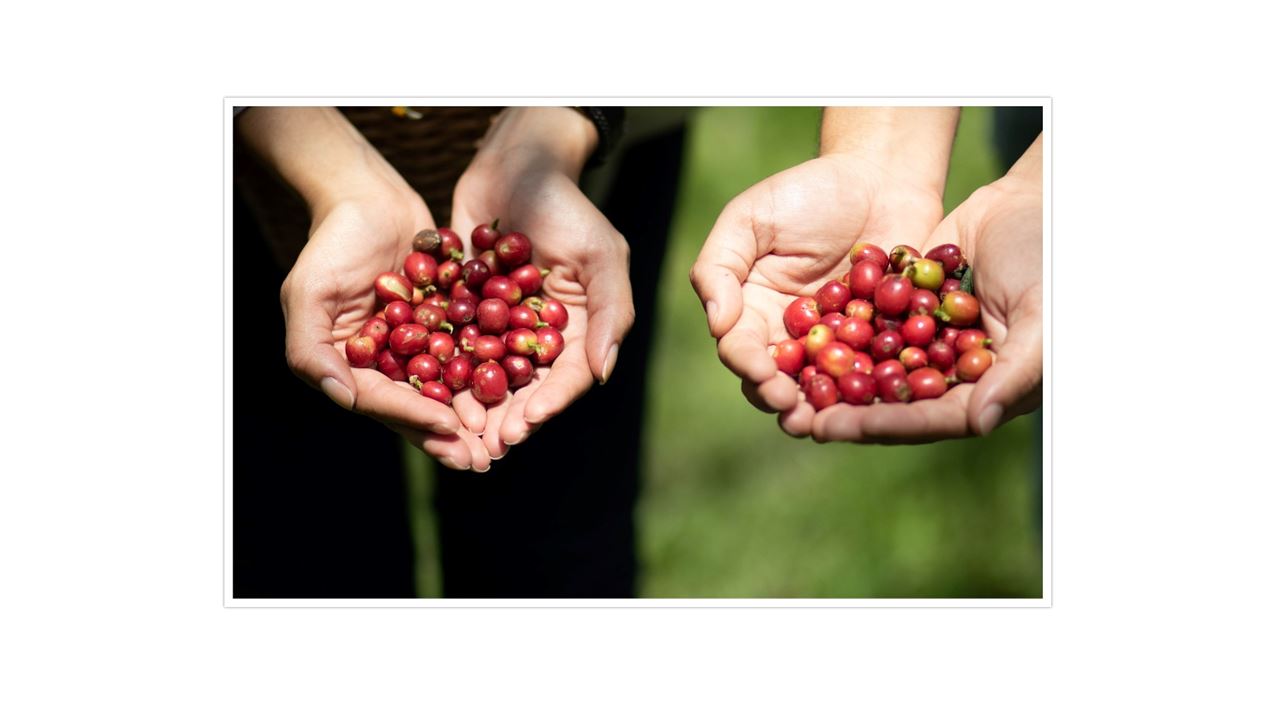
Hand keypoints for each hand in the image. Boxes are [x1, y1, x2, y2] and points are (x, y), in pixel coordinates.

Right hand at [239, 107, 491, 469]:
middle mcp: (385, 363)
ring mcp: (418, 344)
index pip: (382, 402)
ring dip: (476, 412)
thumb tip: (344, 400)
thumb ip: (312, 350)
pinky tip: (520, 385)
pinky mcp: (446, 323)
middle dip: (451, 435)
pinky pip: (471, 350)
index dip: (414, 418)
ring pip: (450, 386)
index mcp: (349, 367)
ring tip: (505, 437)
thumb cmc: (330, 242)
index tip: (449, 428)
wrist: (368, 195)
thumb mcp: (308, 294)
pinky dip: (492, 368)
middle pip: (419, 406)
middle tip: (483, 460)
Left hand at [449, 108, 633, 460]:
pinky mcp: (466, 308)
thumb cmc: (568, 206)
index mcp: (580, 328)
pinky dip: (442, 370)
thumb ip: (610, 315)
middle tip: (485, 447)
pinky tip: (424, 392)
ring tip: (454, 433)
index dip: (547, 406)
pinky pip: (454, 345)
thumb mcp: (601, 256)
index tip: (522, 428)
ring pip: (488, 374)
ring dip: (473, 406)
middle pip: (526, 387)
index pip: (567, 378)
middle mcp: (541, 333)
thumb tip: (603, 374)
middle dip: (507, 418)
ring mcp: (502, 323)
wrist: (515, 163)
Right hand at [689, 152, 944, 435]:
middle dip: (781, 399)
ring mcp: (835, 346)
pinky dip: (870, 392)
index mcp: (751, 311)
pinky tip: (875, 403)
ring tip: (825, 423)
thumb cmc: (807, 192)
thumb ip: (720, 266)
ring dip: (820, 409)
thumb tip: (717, 324)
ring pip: (821, 389)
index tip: (763, 375)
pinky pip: (871, 375)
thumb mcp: (750, 218)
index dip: (749, 366)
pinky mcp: (879, 347)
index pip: (740, 348)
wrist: (880, 177)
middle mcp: (789, 337)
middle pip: (776, 381)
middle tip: (794, 410)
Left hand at [813, 137, 1043, 441]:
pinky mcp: (912, 312)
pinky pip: (873, 329)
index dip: (885, 425)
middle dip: (848, 412)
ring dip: (837, 379)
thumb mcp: (1042, 317)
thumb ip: (1014, 374)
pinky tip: (803, 338)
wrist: (1033, 201)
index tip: (836, 428)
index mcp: (991, 389)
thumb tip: (978, 424)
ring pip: (878, 369)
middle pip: (897, 403)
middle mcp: (957, 375)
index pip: (932, 418)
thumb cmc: (1049, 260)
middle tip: (797, 417)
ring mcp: (931, 343)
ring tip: (790, 385)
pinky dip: (842, 336)